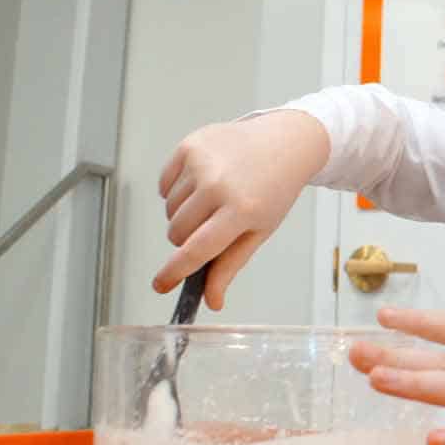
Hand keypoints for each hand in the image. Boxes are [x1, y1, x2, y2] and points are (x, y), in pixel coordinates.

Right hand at [153, 110, 329, 308]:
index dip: (174, 272)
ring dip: (184, 213)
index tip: (160, 285)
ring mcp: (202, 162)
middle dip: (187, 238)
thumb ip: (231, 265)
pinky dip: (176, 190)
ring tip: (213, 199)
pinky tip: (202, 182)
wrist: (284, 143)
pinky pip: (164, 185)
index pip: (197, 249)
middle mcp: (219, 184)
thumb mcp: (259, 230)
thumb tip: (211, 301)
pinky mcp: (189, 146)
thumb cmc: (274, 190)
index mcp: (242, 210)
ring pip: (168, 210)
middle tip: (212, 225)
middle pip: (177, 232)